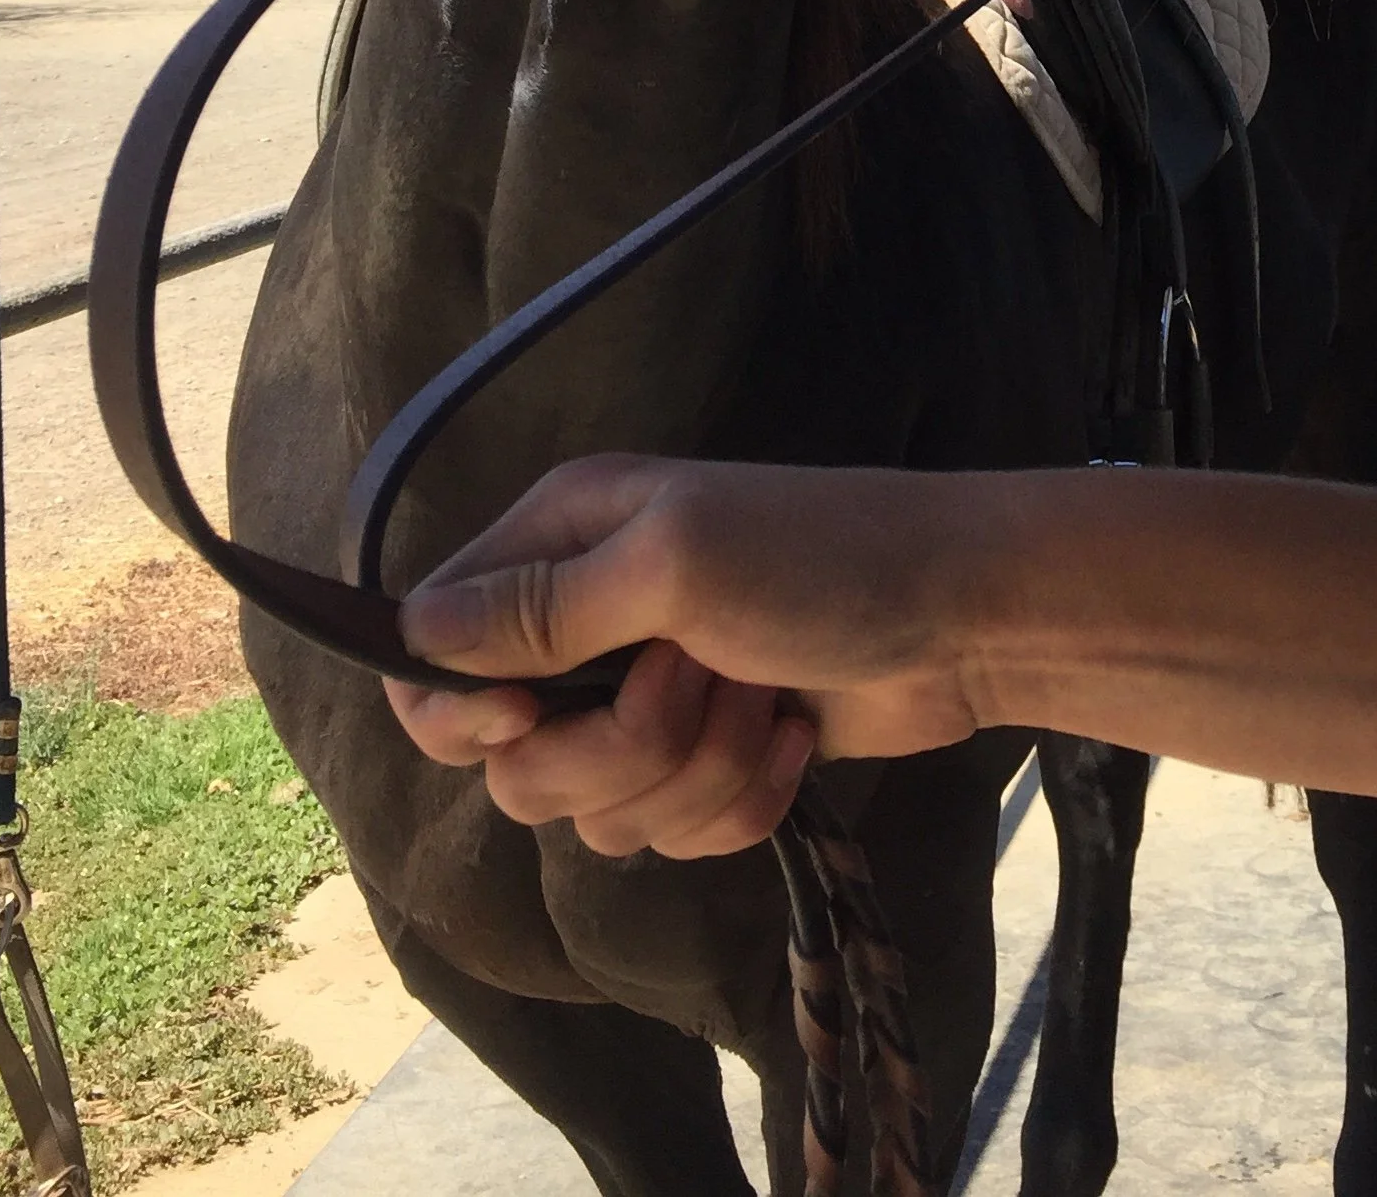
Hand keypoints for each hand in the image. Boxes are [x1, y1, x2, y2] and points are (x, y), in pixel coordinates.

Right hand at [383, 456, 985, 856]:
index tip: (528, 720)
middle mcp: (590, 619)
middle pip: (515, 758)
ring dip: (690, 774)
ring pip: (596, 810)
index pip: (436, 649)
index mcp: (564, 540)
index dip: (463, 710)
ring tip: (761, 701)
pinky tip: (793, 740)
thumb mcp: (676, 562)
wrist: (967, 619)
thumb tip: (409, 631)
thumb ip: (542, 606)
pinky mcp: (710, 762)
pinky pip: (670, 836)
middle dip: (612, 751)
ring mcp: (650, 698)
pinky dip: (738, 803)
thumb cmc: (826, 560)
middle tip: (690, 682)